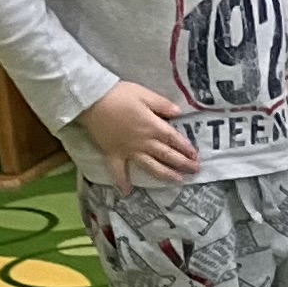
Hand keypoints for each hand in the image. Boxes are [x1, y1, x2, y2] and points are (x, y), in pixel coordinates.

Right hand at [80, 80, 196, 188]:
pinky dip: (122, 182)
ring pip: (151, 166)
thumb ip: (162, 104)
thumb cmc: (119, 95)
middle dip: (183, 164)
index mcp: (153, 127)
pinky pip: (118, 171)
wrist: (92, 101)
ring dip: (165, 175)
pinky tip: (127, 192)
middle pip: (167, 155)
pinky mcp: (113, 154)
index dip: (186, 148)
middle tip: (195, 171)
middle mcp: (144, 143)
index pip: (174, 140)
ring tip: (178, 181)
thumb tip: (179, 113)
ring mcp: (129, 151)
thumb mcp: (144, 94)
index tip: (196, 156)